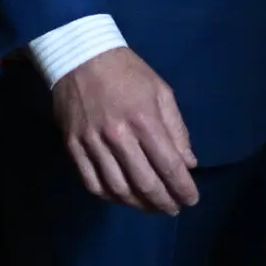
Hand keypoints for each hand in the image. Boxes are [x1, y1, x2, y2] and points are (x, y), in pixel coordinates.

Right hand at [53, 48, 199, 214]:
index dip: (182, 188)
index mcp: (144, 119)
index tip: (192, 200)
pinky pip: (92, 183)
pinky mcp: (73, 146)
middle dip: (163, 202)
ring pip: (117, 188)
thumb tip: (189, 163)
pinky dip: (110, 196)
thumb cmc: (128, 72)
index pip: (168, 165)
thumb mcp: (161, 91)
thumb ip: (176, 128)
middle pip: (144, 182)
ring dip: (138, 205)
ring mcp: (92, 143)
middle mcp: (118, 135)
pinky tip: (122, 198)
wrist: (81, 56)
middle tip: (173, 210)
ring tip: (151, 208)